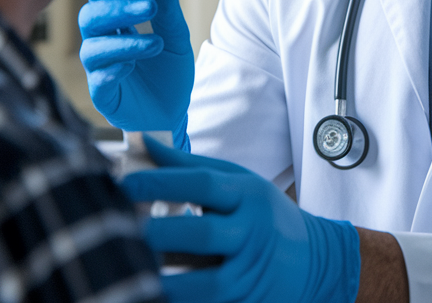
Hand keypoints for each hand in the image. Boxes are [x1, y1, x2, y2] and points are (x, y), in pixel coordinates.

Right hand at [79, 0, 193, 134]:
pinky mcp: (102, 94)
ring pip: (94, 48)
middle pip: (90, 17)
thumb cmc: (169, 73)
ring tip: (155, 44)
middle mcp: (103, 40)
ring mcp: (100, 68)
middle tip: (151, 7)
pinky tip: (131, 66)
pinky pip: (98, 79)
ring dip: (125, 43)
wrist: (175, 114)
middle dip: (118, 10)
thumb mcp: (176, 36)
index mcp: (118, 21)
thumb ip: (167, 6)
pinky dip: (114, 69)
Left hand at [121, 139, 359, 302]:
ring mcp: (252, 274)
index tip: (120, 184)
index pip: (202, 184)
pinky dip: (181, 301)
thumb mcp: (239, 183)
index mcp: (248, 195)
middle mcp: (252, 233)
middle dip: (156, 233)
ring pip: (206, 285)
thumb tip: (143, 144)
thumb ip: (190, 167)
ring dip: (165, 282)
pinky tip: (150, 294)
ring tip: (127, 272)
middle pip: (202, 233)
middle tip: (114, 229)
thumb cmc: (264, 215)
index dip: (159, 183)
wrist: (316, 260)